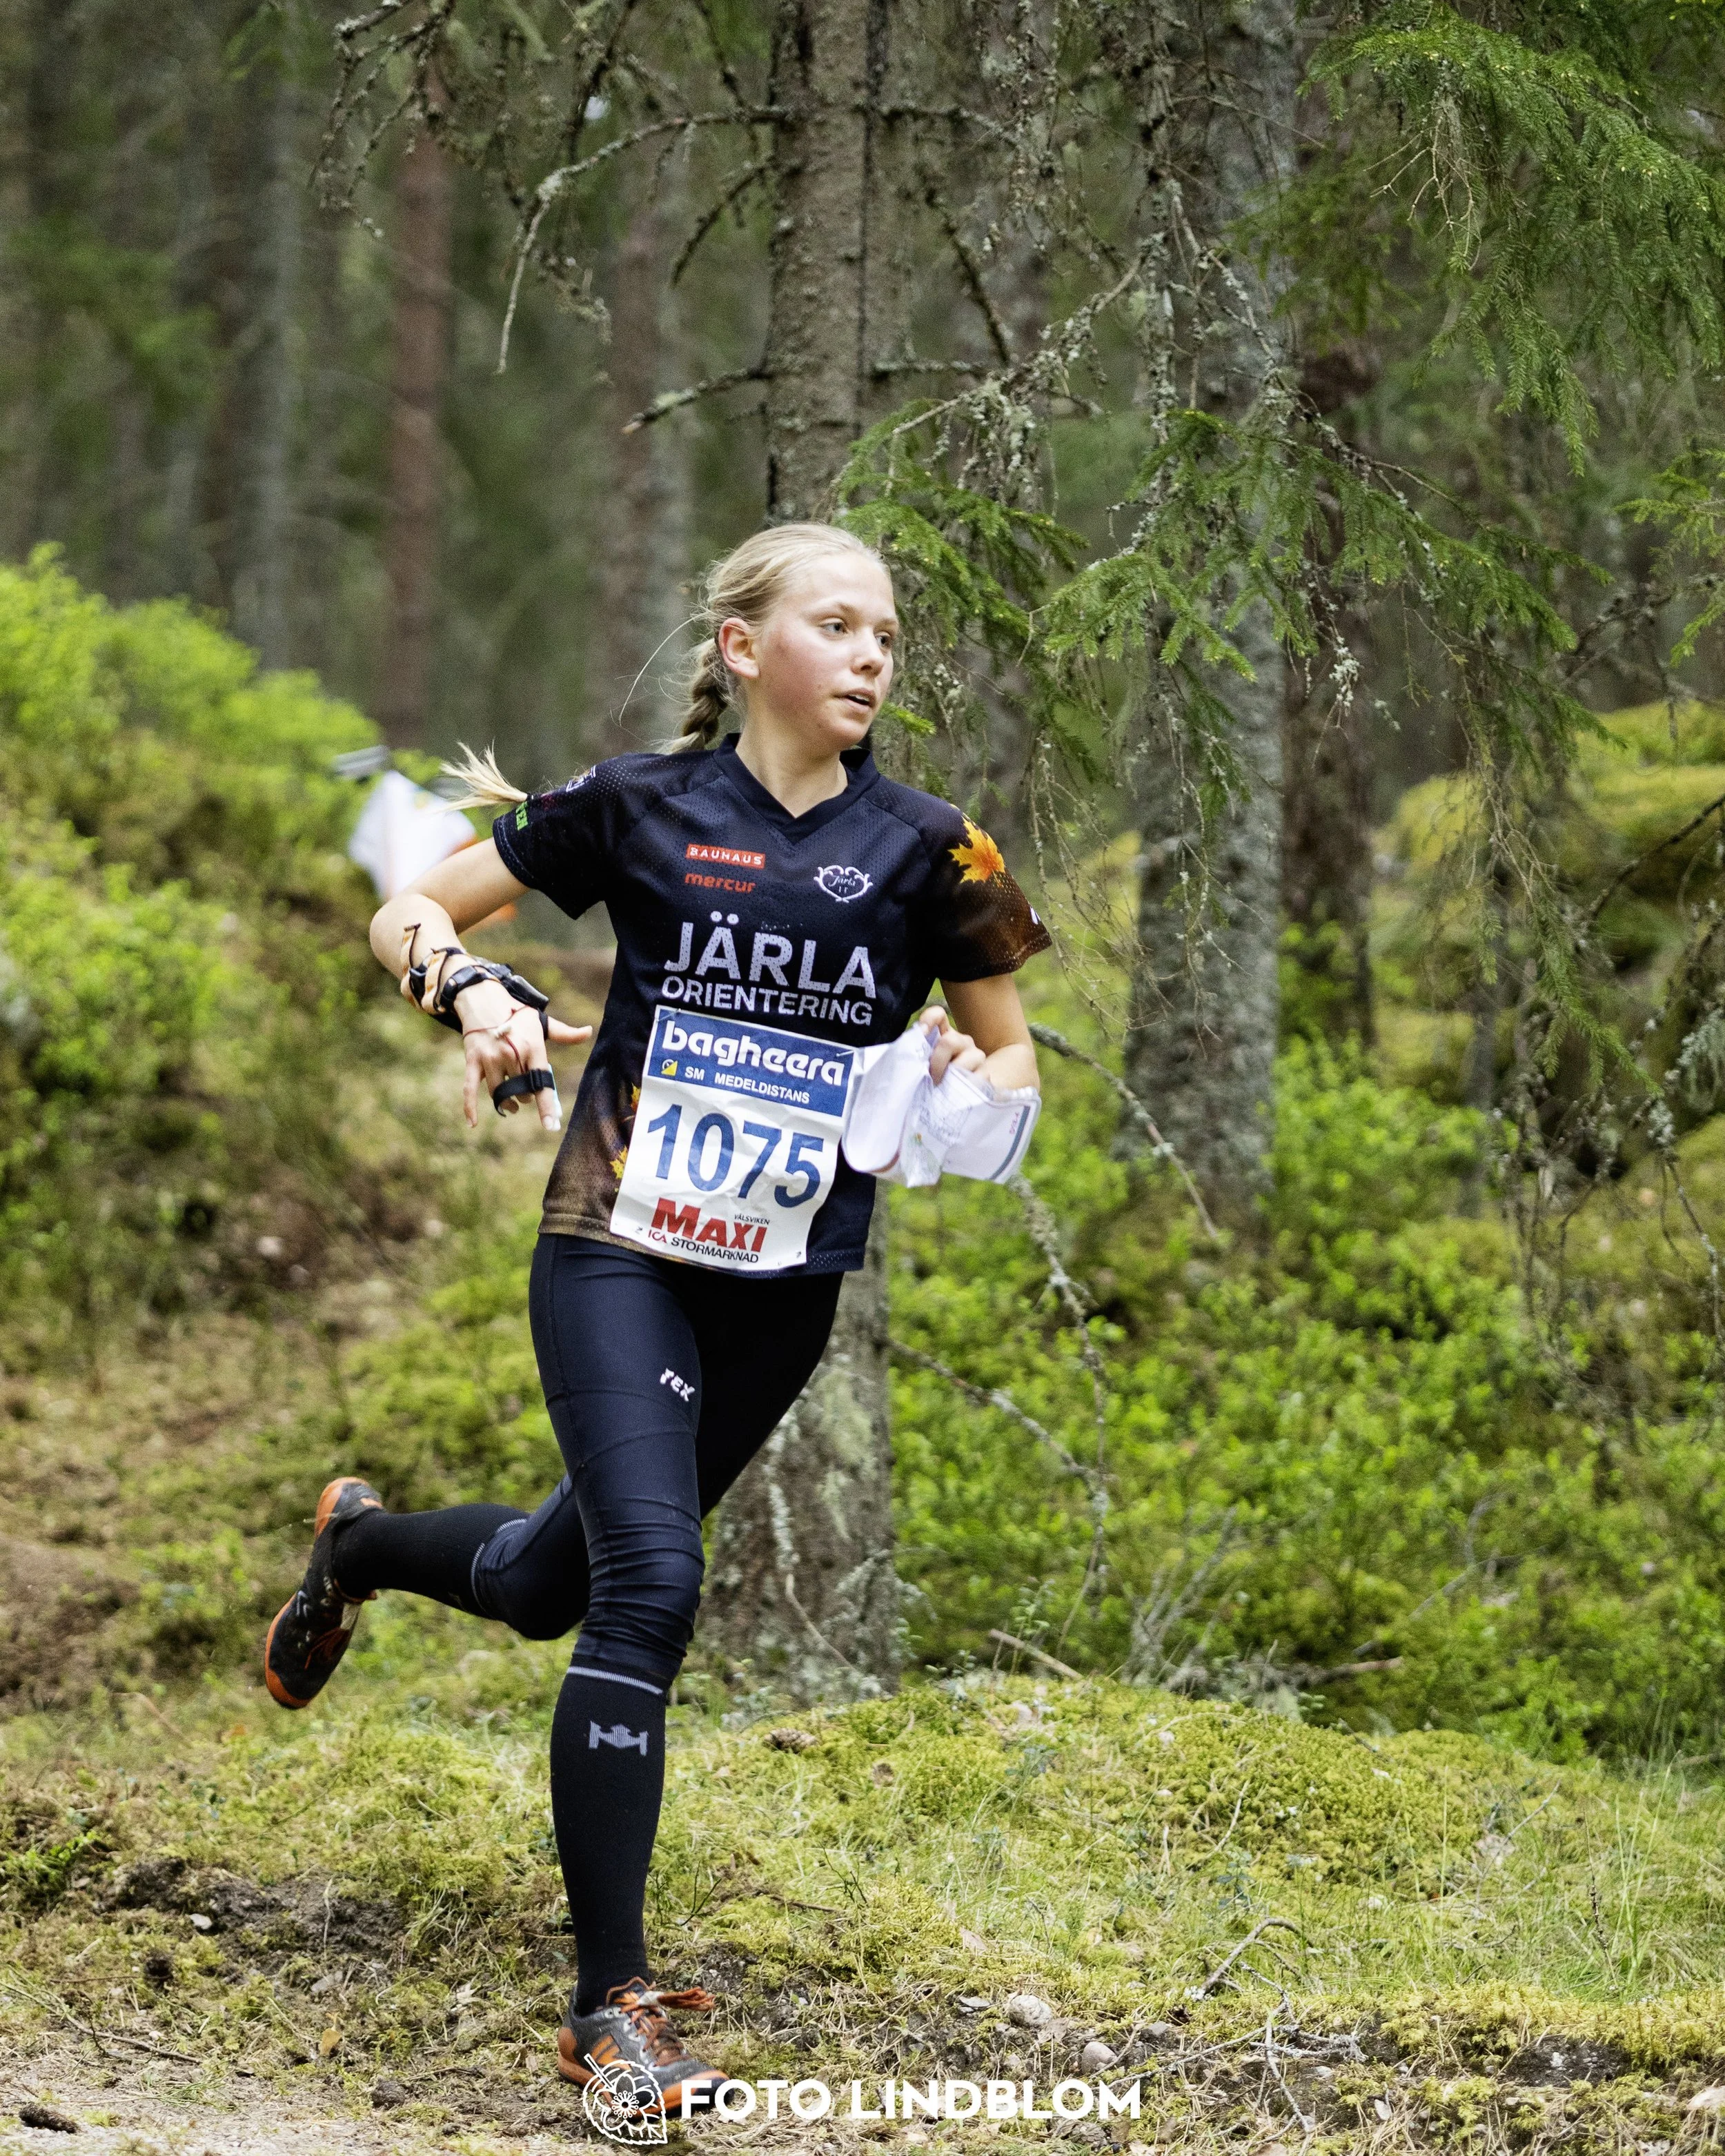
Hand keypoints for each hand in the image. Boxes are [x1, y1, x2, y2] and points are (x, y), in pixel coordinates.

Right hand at [454, 978, 590, 1130]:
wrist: (483, 999)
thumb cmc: (516, 1014)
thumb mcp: (541, 1023)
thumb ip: (565, 1034)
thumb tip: (588, 1031)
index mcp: (532, 1047)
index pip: (542, 1083)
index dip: (547, 1107)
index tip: (551, 1126)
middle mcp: (511, 1054)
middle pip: (521, 1092)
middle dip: (526, 1097)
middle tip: (526, 1093)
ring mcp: (490, 1059)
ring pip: (500, 1093)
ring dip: (507, 1103)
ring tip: (512, 1106)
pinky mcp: (472, 1061)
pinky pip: (470, 1089)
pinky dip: (470, 1108)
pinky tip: (472, 1123)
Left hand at [916, 1005, 986, 1086]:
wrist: (967, 1093)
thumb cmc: (940, 1078)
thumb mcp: (926, 1066)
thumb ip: (918, 1059)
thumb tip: (909, 1063)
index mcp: (944, 1035)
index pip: (938, 1015)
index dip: (929, 1019)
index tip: (922, 1032)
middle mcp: (962, 1041)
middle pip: (949, 1041)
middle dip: (936, 1063)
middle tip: (931, 1079)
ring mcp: (976, 1056)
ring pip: (963, 1062)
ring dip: (950, 1078)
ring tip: (943, 1088)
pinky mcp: (985, 1073)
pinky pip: (974, 1079)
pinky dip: (962, 1088)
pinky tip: (955, 1093)